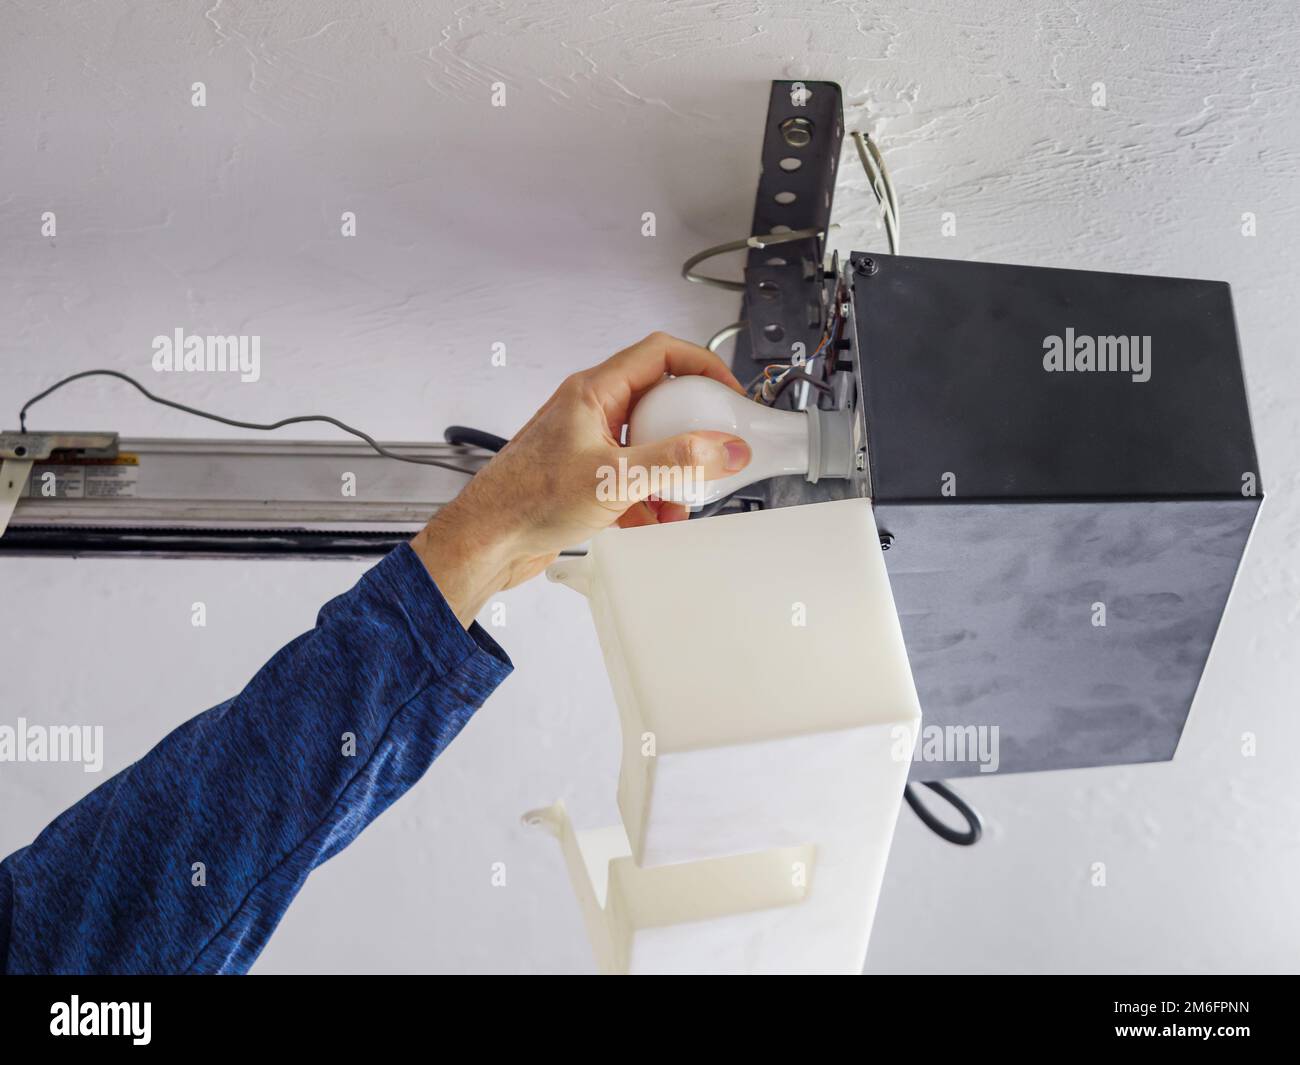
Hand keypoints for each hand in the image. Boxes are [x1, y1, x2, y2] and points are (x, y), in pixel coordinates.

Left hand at [411, 332, 752, 624]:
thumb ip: (676, 461)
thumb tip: (724, 448)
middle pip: (659, 403)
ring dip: (670, 475)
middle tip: (713, 451)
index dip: (701, 365)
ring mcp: (587, 445)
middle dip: (689, 433)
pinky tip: (652, 521)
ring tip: (679, 499)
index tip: (727, 392)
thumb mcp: (615, 477)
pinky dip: (649, 499)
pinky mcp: (585, 478)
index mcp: (594, 392)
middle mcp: (590, 412)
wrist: (488, 541)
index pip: (661, 354)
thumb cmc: (526, 500)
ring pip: (647, 447)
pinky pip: (632, 479)